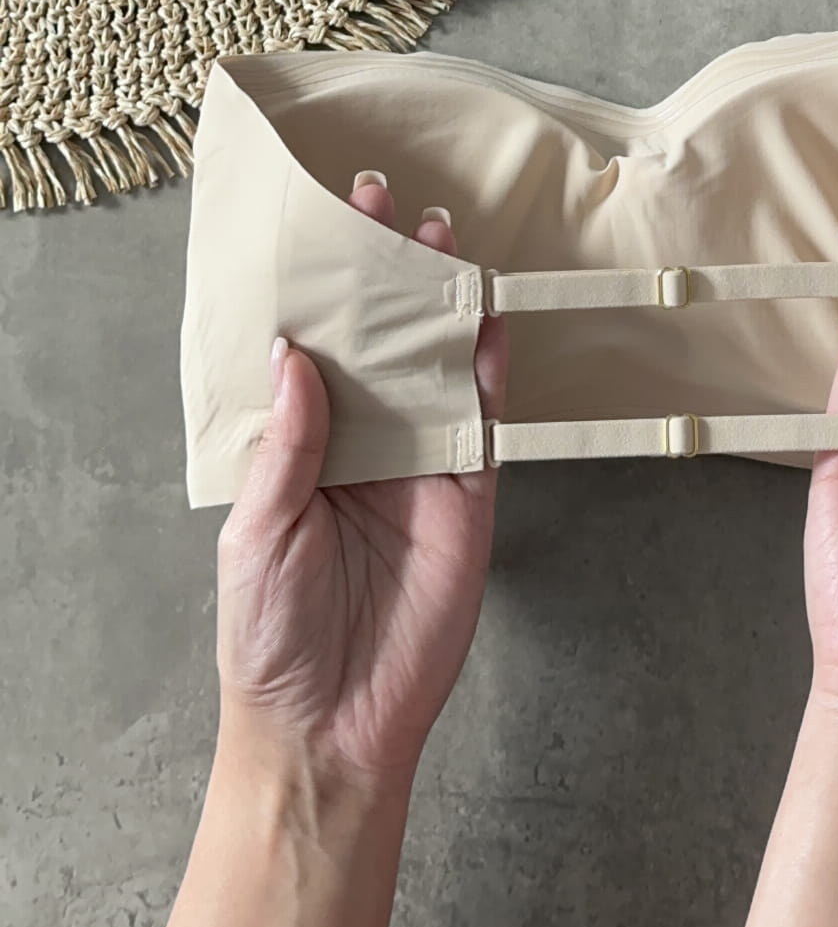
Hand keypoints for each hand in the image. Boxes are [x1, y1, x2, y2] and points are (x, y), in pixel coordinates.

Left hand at [213, 174, 507, 789]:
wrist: (334, 723)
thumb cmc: (271, 637)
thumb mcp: (259, 533)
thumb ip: (288, 444)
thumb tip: (294, 355)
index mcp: (300, 449)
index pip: (312, 351)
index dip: (319, 291)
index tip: (324, 226)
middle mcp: (360, 443)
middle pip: (376, 341)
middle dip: (379, 274)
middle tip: (382, 203)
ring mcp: (418, 462)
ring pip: (433, 364)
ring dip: (435, 302)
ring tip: (435, 235)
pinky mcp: (468, 490)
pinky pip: (482, 416)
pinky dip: (488, 366)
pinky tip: (487, 317)